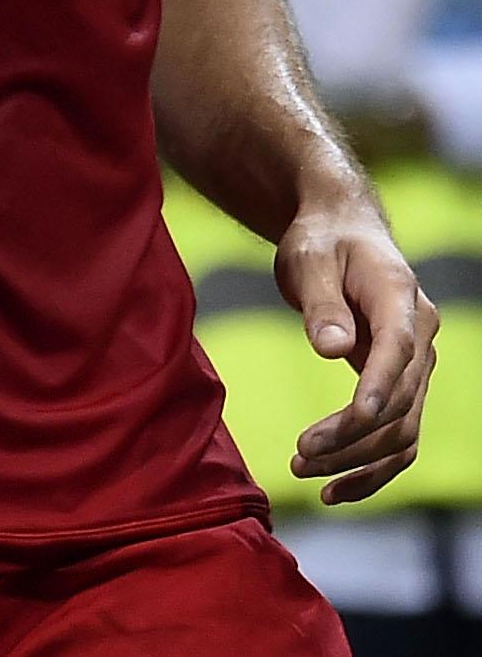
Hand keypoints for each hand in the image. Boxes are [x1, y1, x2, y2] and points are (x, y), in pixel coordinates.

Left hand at [275, 200, 438, 503]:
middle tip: (300, 457)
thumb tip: (333, 348)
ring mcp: (416, 363)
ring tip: (304, 473)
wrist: (339, 232)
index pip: (398, 352)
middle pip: (400, 402)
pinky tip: (335, 489)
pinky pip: (398, 436)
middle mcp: (420, 336)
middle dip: (353, 437)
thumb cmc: (321, 241)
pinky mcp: (401, 383)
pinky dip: (372, 466)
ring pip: (403, 430)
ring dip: (359, 460)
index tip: (350, 422)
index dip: (379, 389)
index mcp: (400, 298)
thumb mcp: (309, 258)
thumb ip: (321, 302)